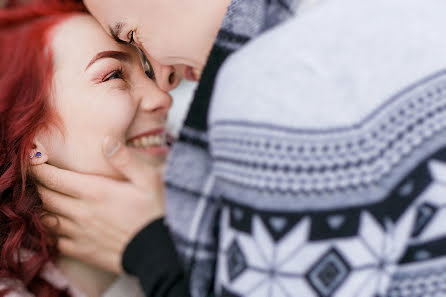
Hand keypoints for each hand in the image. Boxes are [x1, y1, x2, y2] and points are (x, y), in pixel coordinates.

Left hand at [32, 137, 164, 273]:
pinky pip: (55, 241)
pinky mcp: (82, 251)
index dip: (38, 167)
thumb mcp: (148, 180)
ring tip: (45, 198)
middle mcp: (80, 212)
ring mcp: (79, 233)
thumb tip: (105, 140)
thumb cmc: (155, 212)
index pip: (53, 177)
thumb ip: (125, 159)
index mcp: (94, 191)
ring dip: (42, 207)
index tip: (33, 159)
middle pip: (45, 196)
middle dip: (38, 184)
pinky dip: (50, 231)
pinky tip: (56, 224)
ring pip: (46, 218)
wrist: (158, 251)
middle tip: (39, 176)